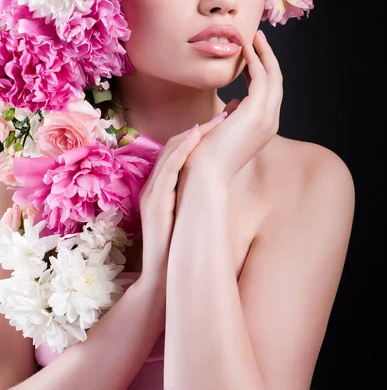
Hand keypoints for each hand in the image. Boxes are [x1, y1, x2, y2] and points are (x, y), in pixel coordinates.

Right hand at [137, 112, 227, 285]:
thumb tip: (218, 183)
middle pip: (172, 146)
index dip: (198, 135)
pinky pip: (167, 170)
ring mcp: (151, 194)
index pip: (177, 152)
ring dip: (192, 134)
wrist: (161, 281)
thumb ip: (195, 198)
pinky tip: (196, 138)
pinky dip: (181, 151)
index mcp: (160, 188)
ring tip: (215, 122)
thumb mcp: (188, 217)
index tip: (222, 124)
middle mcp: (153, 187)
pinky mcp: (153, 204)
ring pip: (169, 153)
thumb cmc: (179, 250)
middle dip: (198, 129)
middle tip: (223, 115)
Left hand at [182, 30, 282, 186]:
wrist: (202, 173)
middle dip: (267, 57)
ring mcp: (266, 118)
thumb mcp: (223, 129)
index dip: (261, 69)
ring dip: (264, 53)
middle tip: (256, 36)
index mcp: (262, 126)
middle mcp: (270, 122)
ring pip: (273, 76)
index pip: (267, 91)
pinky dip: (256, 60)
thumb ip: (231, 115)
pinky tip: (245, 48)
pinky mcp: (257, 112)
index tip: (250, 52)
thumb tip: (234, 103)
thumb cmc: (206, 154)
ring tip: (253, 36)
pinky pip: (262, 77)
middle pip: (275, 81)